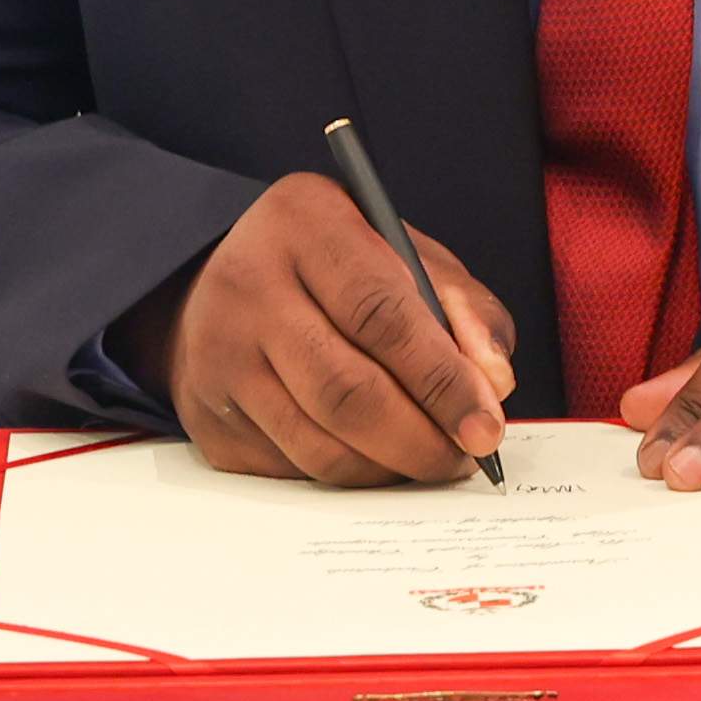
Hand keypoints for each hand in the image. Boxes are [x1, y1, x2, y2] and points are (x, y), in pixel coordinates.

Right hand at [119, 173, 517, 485]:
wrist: (222, 280)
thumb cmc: (334, 267)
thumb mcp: (404, 252)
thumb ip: (462, 307)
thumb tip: (492, 386)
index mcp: (305, 224)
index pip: (381, 314)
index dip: (442, 380)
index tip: (486, 427)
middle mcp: (247, 286)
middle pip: (345, 392)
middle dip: (420, 440)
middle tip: (463, 458)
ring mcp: (219, 357)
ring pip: (318, 446)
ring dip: (388, 469)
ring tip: (427, 458)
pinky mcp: (208, 417)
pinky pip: (291, 471)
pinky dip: (347, 476)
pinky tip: (373, 457)